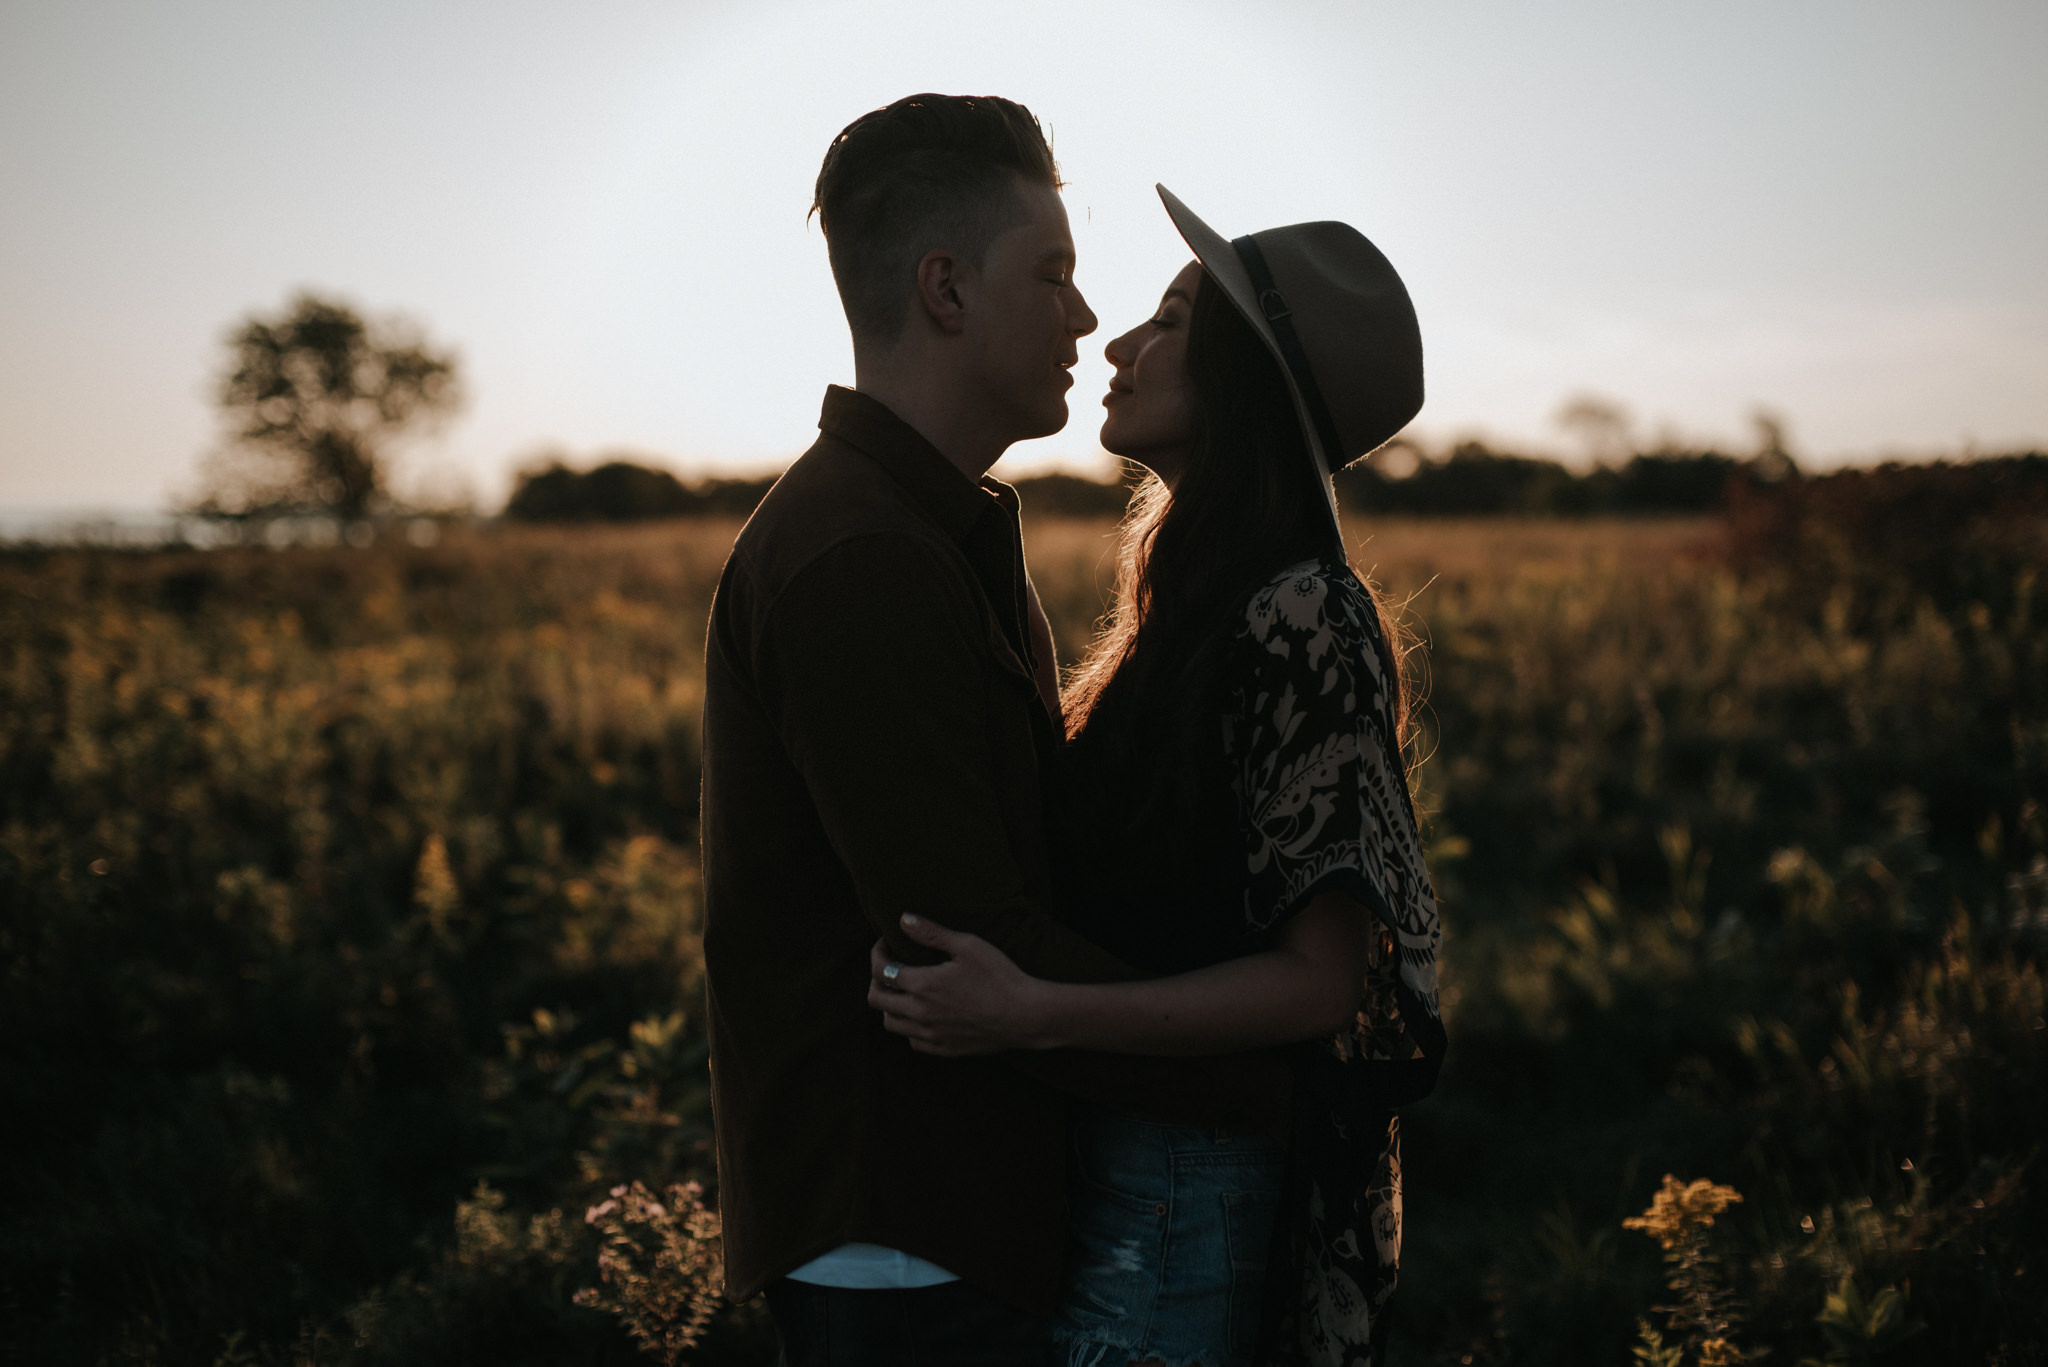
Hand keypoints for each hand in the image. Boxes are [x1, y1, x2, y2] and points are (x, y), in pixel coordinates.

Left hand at [867, 914, 1054, 1055]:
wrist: (1025, 1016)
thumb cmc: (999, 976)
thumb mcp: (967, 945)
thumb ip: (931, 933)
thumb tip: (903, 919)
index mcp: (922, 985)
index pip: (880, 971)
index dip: (877, 953)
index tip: (885, 944)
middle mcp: (919, 1014)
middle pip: (876, 1000)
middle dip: (875, 980)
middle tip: (888, 967)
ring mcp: (931, 1035)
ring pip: (890, 1024)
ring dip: (889, 1005)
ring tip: (903, 990)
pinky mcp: (945, 1049)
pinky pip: (913, 1041)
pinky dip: (909, 1027)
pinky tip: (923, 1014)